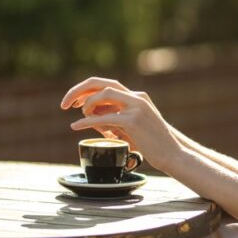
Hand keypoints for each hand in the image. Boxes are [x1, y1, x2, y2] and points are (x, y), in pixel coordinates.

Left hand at [60, 77, 178, 171]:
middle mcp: (136, 97)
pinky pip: (104, 117)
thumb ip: (112, 120)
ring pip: (103, 94)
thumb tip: (92, 119)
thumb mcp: (131, 129)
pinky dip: (86, 121)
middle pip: (101, 83)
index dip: (86, 90)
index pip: (106, 84)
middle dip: (79, 90)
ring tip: (81, 117)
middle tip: (64, 104)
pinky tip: (76, 126)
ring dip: (86, 104)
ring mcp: (136, 107)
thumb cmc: (153, 144)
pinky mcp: (133, 120)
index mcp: (136, 96)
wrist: (173, 153)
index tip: (74, 102)